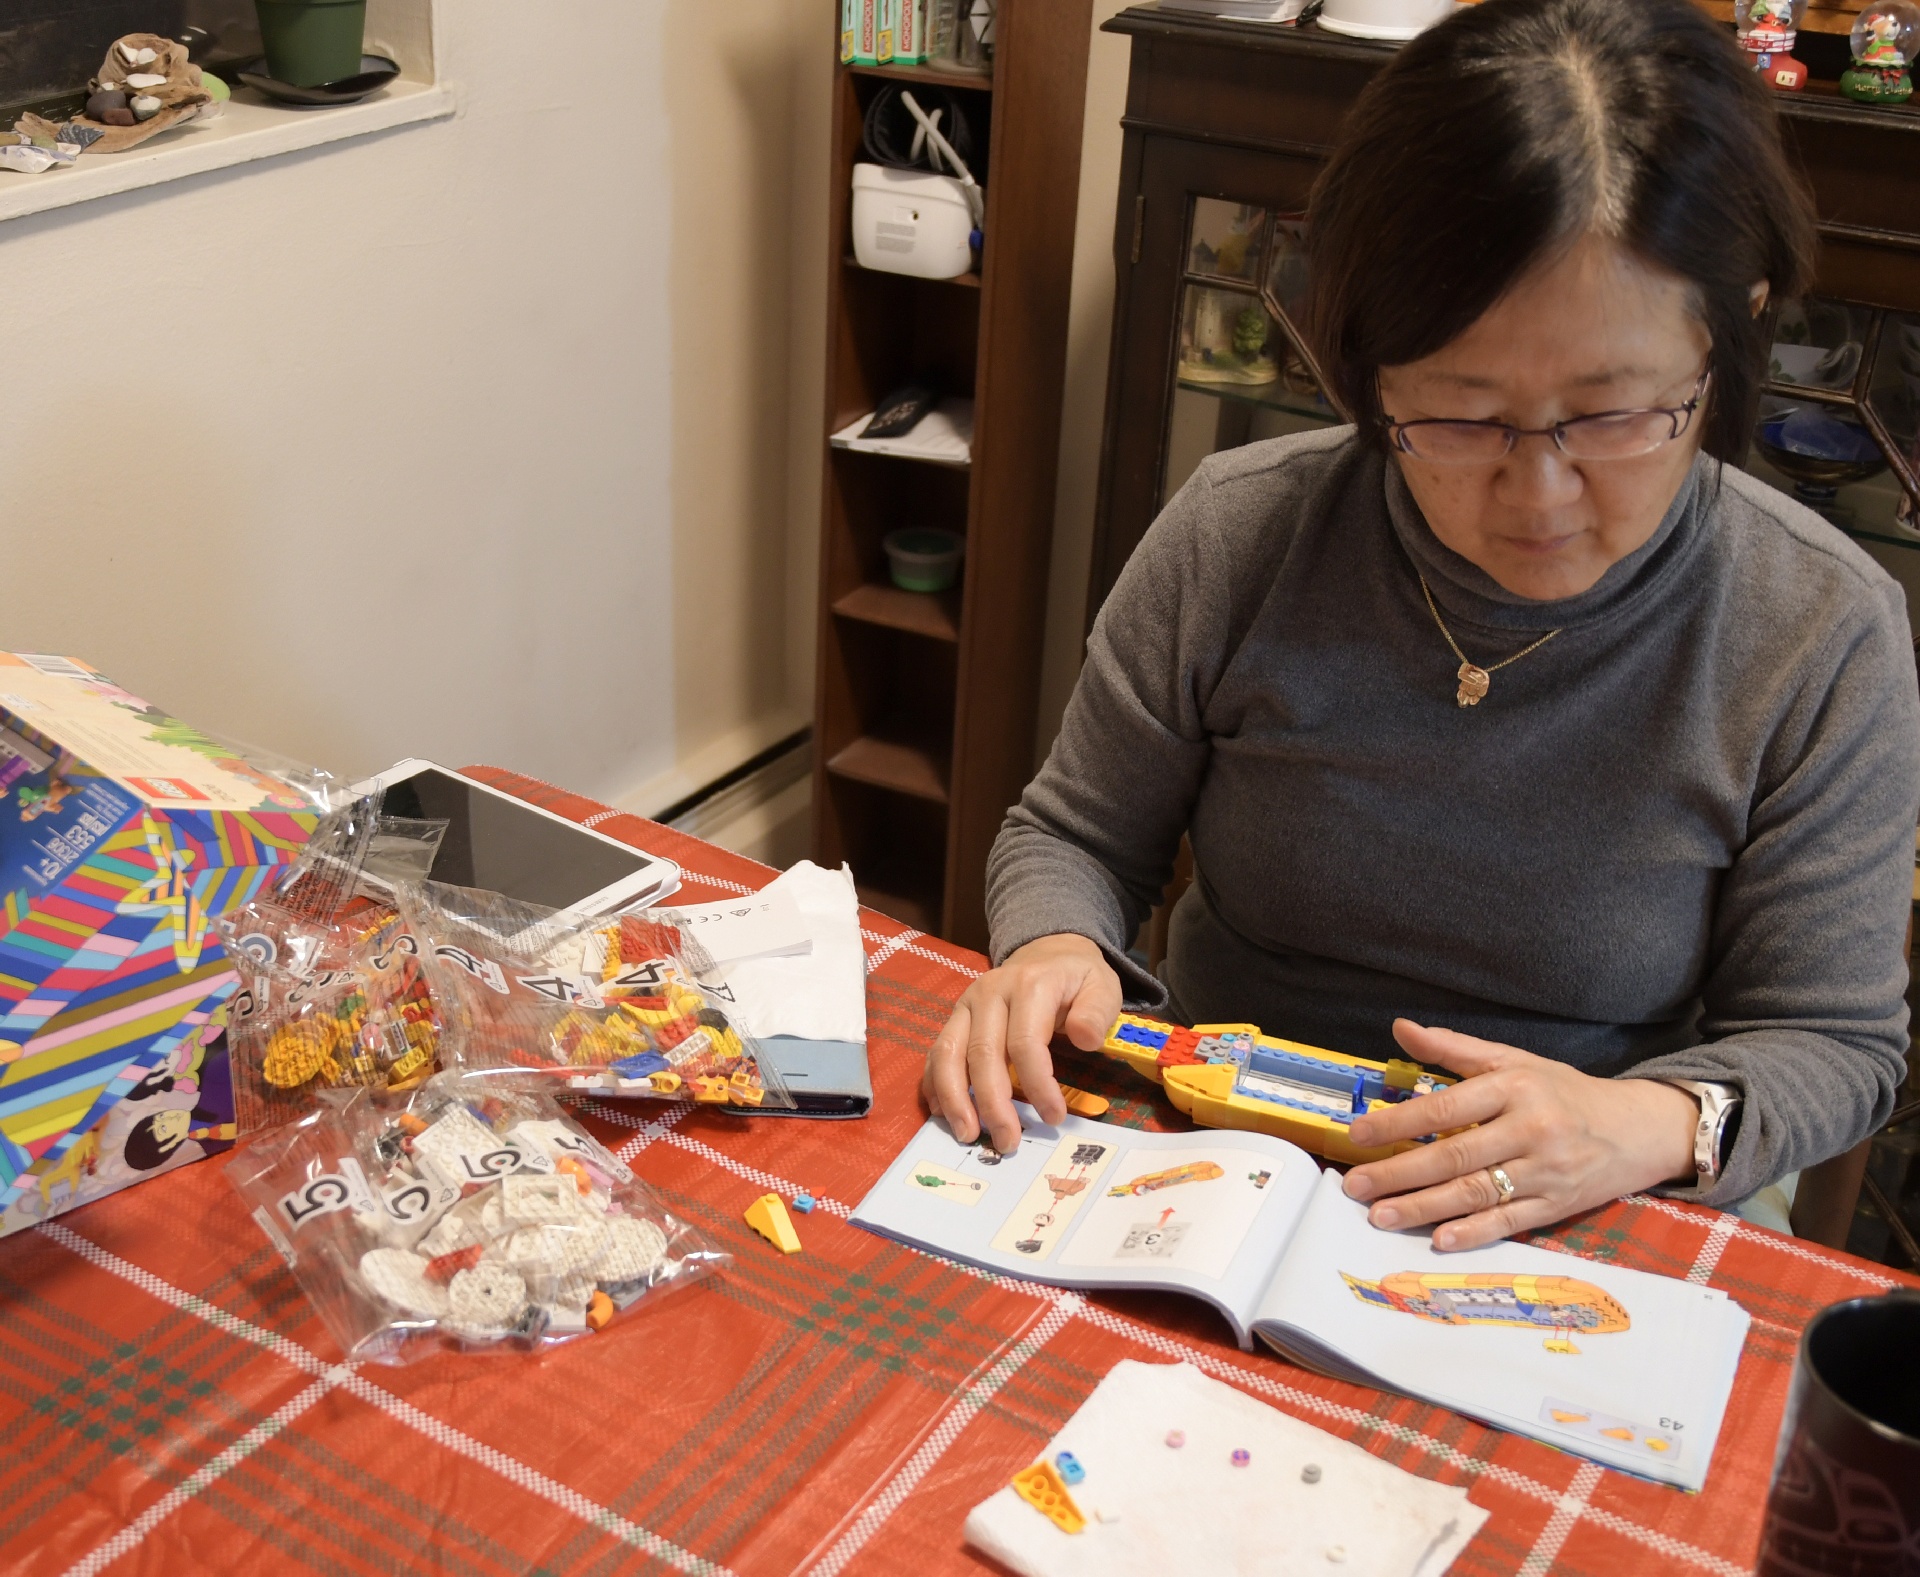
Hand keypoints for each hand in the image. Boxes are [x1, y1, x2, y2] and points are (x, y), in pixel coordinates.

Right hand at [923, 933, 1122, 1150]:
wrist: (1048, 955)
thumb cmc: (1076, 980)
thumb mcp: (1103, 987)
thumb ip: (1096, 1012)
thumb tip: (1084, 1039)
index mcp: (1030, 985)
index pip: (1025, 1041)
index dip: (1037, 1084)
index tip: (1054, 1118)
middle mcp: (990, 992)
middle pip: (982, 1053)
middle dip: (992, 1103)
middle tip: (1008, 1143)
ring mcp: (967, 1004)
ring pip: (948, 1052)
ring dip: (955, 1098)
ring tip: (968, 1135)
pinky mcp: (954, 1018)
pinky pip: (936, 1052)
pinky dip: (934, 1084)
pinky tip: (943, 1114)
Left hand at [1341, 1019, 1697, 1250]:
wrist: (1639, 1129)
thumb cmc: (1565, 1092)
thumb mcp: (1515, 1061)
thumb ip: (1455, 1050)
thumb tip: (1401, 1028)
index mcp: (1515, 1088)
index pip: (1445, 1108)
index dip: (1399, 1123)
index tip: (1358, 1135)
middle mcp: (1530, 1130)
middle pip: (1454, 1156)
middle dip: (1399, 1173)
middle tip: (1355, 1185)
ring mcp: (1545, 1173)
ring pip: (1476, 1193)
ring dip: (1424, 1208)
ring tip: (1380, 1215)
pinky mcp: (1557, 1206)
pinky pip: (1509, 1223)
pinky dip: (1473, 1232)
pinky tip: (1438, 1239)